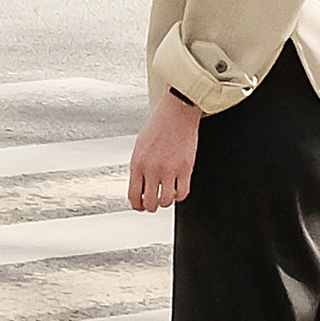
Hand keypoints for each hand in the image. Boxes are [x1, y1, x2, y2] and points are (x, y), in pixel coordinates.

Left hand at [128, 89, 199, 213]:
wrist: (176, 113)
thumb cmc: (158, 127)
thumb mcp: (140, 147)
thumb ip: (138, 169)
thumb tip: (139, 188)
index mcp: (137, 164)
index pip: (134, 196)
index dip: (137, 206)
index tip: (141, 205)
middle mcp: (152, 169)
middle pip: (150, 203)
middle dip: (151, 206)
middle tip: (154, 202)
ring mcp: (169, 170)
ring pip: (166, 202)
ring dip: (166, 201)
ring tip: (167, 195)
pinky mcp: (185, 168)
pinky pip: (183, 194)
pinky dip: (180, 196)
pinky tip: (178, 189)